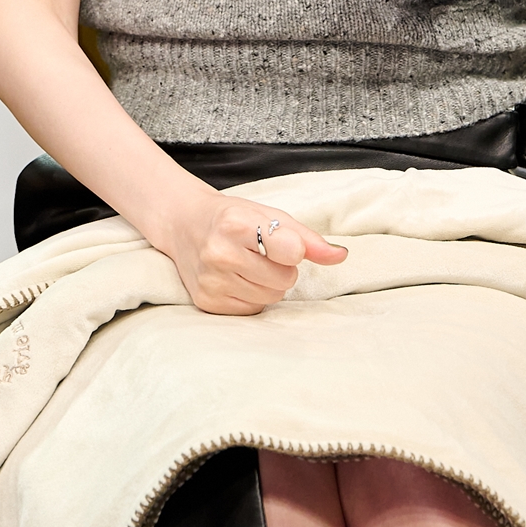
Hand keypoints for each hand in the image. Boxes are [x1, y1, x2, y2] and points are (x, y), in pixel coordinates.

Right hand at [160, 186, 347, 315]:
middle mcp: (219, 253)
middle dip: (282, 268)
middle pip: (284, 279)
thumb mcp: (270, 216)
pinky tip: (237, 278)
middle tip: (262, 253)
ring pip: (271, 298)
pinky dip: (252, 297)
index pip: (290, 251)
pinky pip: (253, 310)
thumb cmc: (233, 218)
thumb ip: (308, 238)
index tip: (283, 242)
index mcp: (236, 224)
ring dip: (269, 284)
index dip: (293, 248)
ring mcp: (211, 280)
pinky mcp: (207, 302)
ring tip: (249, 265)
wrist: (185, 225)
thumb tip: (341, 256)